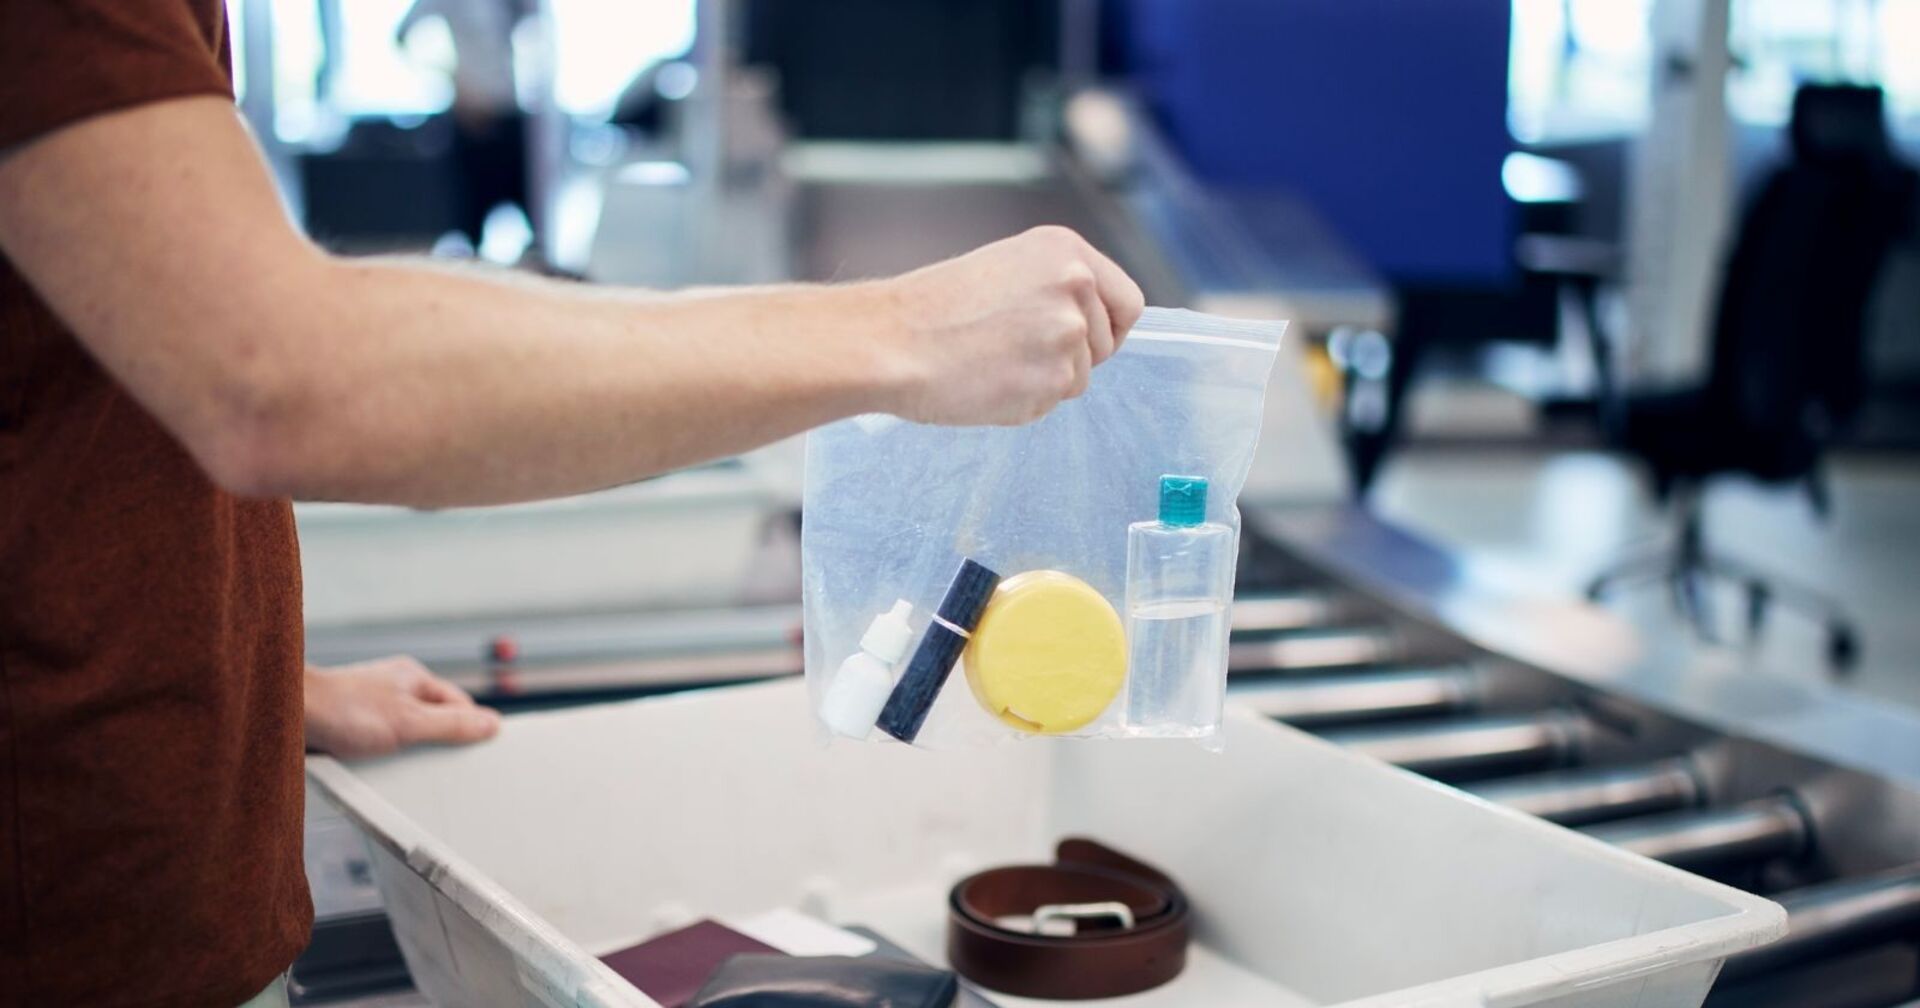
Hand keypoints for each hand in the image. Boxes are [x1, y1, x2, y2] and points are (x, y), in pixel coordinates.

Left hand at [304, 656, 501, 758]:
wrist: (289, 714)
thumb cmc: (343, 709)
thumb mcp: (409, 722)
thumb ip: (452, 725)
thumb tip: (491, 724)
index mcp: (413, 677)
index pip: (458, 703)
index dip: (469, 726)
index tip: (478, 749)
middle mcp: (393, 687)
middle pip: (432, 719)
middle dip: (436, 743)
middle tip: (437, 764)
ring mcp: (371, 704)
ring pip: (404, 733)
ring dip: (404, 753)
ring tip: (399, 766)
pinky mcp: (350, 723)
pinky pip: (378, 743)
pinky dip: (380, 757)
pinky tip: (375, 767)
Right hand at [873, 226, 1146, 425]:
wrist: (891, 341)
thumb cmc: (932, 309)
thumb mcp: (1006, 270)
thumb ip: (1054, 289)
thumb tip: (1087, 325)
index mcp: (1066, 251)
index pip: (1128, 301)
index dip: (1110, 326)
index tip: (1089, 340)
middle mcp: (1075, 286)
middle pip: (1106, 345)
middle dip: (1072, 357)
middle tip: (1015, 352)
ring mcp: (1067, 334)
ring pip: (1078, 379)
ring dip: (1042, 382)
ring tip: (991, 363)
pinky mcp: (1053, 380)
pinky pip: (1051, 404)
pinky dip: (1022, 403)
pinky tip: (986, 382)